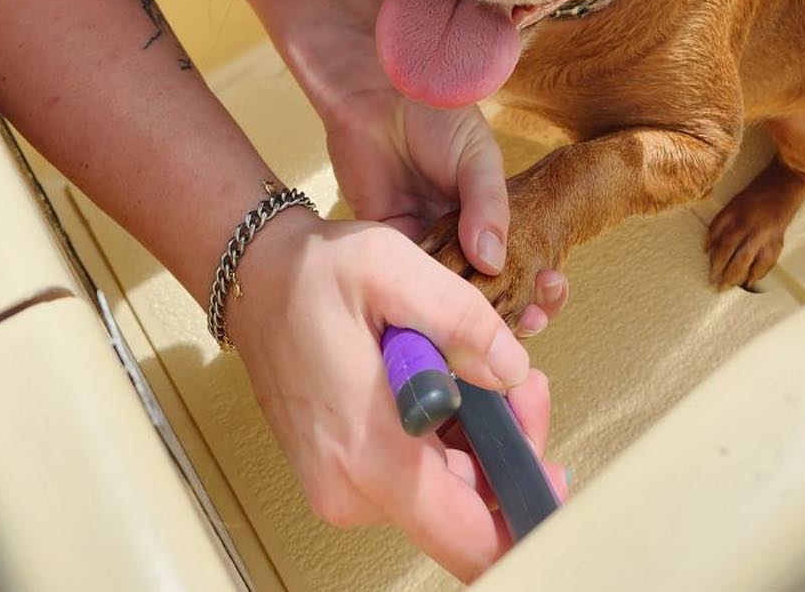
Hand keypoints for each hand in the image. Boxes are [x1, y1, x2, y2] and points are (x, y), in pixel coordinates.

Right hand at [228, 209, 566, 581]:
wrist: (254, 277)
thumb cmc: (311, 272)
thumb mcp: (390, 264)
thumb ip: (461, 317)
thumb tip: (511, 372)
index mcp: (370, 454)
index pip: (471, 540)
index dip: (526, 511)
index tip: (550, 466)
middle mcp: (354, 490)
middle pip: (468, 516)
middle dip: (510, 452)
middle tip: (520, 382)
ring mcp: (346, 487)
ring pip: (446, 494)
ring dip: (481, 440)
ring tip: (480, 366)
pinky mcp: (345, 474)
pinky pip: (417, 476)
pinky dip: (447, 438)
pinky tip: (449, 381)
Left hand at [323, 53, 567, 336]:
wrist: (377, 87)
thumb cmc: (434, 110)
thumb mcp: (476, 155)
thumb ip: (488, 205)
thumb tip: (494, 262)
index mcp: (487, 212)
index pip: (520, 259)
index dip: (536, 284)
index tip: (549, 297)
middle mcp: (457, 231)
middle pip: (485, 284)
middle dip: (507, 310)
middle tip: (527, 326)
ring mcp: (421, 236)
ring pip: (445, 288)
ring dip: (463, 312)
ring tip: (484, 331)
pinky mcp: (384, 236)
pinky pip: (402, 274)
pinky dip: (417, 295)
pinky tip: (435, 313)